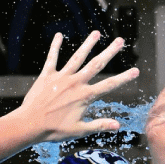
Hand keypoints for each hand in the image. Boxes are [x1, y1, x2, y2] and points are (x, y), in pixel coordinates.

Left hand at [18, 31, 138, 141]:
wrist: (29, 124)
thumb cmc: (54, 130)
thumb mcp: (79, 131)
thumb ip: (99, 125)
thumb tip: (118, 125)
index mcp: (85, 96)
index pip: (109, 85)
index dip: (124, 78)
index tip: (135, 70)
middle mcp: (76, 83)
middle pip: (96, 64)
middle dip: (110, 52)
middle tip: (120, 41)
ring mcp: (61, 77)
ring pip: (77, 57)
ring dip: (88, 44)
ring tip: (97, 33)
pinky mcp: (47, 75)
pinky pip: (52, 58)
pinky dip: (55, 46)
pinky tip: (59, 35)